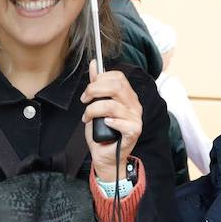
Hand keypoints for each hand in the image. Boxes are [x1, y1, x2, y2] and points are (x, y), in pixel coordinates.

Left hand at [82, 61, 142, 182]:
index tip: (88, 90)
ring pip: (113, 105)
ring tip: (87, 117)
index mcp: (127, 96)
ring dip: (94, 110)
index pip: (118, 77)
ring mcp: (135, 118)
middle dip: (94, 90)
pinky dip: (110, 122)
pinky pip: (123, 123)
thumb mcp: (95, 105)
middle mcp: (134, 105)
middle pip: (116, 86)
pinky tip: (104, 124)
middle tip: (85, 100)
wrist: (105, 156)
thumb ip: (96, 86)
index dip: (100, 79)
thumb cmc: (102, 132)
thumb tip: (94, 65)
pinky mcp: (134, 132)